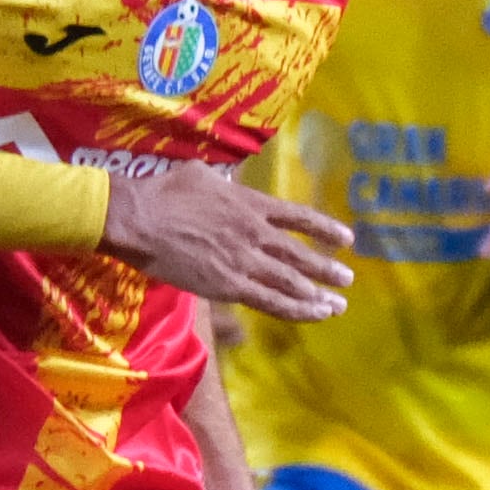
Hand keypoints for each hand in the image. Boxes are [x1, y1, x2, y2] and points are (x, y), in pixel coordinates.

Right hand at [100, 163, 351, 321]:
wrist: (141, 219)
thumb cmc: (164, 192)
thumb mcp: (204, 174)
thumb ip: (226, 183)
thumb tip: (230, 181)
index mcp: (251, 204)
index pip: (298, 217)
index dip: (324, 229)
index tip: (346, 238)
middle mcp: (255, 233)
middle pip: (300, 255)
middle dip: (327, 268)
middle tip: (347, 279)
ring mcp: (244, 261)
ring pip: (291, 282)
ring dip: (318, 295)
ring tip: (337, 305)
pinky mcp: (228, 285)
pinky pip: (270, 301)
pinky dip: (295, 309)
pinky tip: (312, 315)